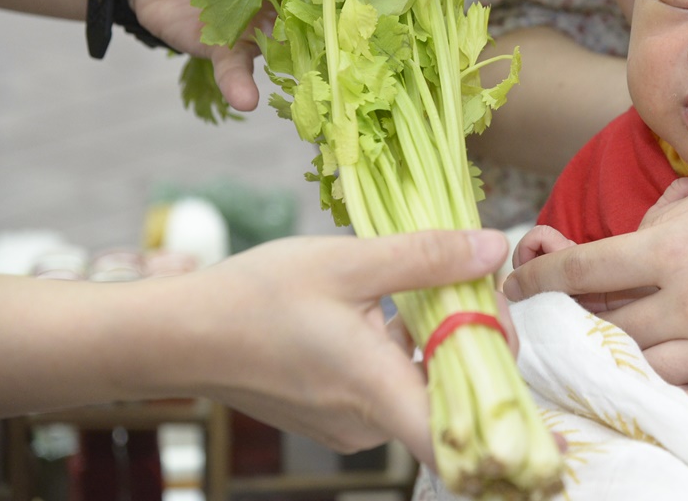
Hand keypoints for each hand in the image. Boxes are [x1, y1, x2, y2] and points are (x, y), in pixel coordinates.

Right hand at [176, 230, 510, 460]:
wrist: (178, 333)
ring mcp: (349, 424)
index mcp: (377, 393)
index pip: (463, 438)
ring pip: (422, 390)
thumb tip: (495, 249)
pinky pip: (392, 388)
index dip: (504, 407)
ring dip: (443, 343)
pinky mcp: (333, 414)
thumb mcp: (349, 261)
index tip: (509, 342)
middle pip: (453, 400)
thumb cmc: (254, 297)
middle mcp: (368, 424)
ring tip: (442, 286)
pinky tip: (396, 307)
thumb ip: (428, 257)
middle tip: (479, 288)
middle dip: (479, 345)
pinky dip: (408, 352)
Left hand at [504, 144, 687, 408]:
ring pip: (644, 366)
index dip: (539, 277)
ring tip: (605, 358)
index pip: (582, 268)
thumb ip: (676, 214)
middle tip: (556, 324)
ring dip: (620, 361)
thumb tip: (643, 231)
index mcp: (674, 242)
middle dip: (572, 324)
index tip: (519, 282)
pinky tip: (665, 391)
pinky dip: (676, 399)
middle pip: (605, 325)